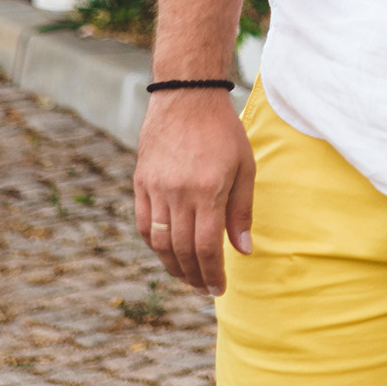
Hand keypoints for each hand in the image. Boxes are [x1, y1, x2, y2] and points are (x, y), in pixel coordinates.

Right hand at [132, 88, 254, 295]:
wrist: (186, 96)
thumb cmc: (223, 131)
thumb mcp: (245, 166)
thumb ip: (242, 211)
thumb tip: (243, 250)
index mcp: (207, 190)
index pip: (206, 247)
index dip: (212, 273)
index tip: (219, 288)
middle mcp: (178, 193)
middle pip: (182, 250)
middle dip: (195, 276)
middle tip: (206, 289)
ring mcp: (156, 188)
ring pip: (160, 242)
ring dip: (173, 266)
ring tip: (188, 278)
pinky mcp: (141, 183)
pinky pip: (144, 224)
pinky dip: (155, 245)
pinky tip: (168, 253)